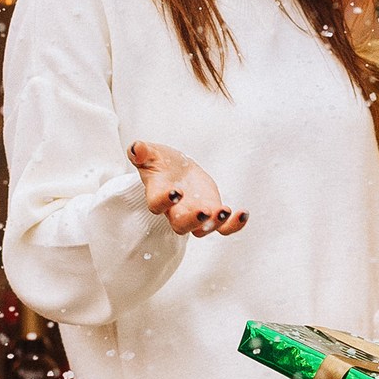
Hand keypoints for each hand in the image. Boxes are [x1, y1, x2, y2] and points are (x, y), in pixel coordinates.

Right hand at [129, 140, 246, 236]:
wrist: (176, 169)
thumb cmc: (160, 162)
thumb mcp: (150, 153)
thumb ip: (141, 151)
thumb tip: (136, 148)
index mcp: (158, 195)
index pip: (156, 205)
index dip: (165, 201)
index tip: (176, 191)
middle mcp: (175, 210)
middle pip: (180, 226)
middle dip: (193, 221)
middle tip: (203, 211)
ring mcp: (194, 214)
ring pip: (201, 230)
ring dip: (213, 224)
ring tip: (225, 211)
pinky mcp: (211, 212)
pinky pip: (222, 227)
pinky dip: (233, 225)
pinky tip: (243, 214)